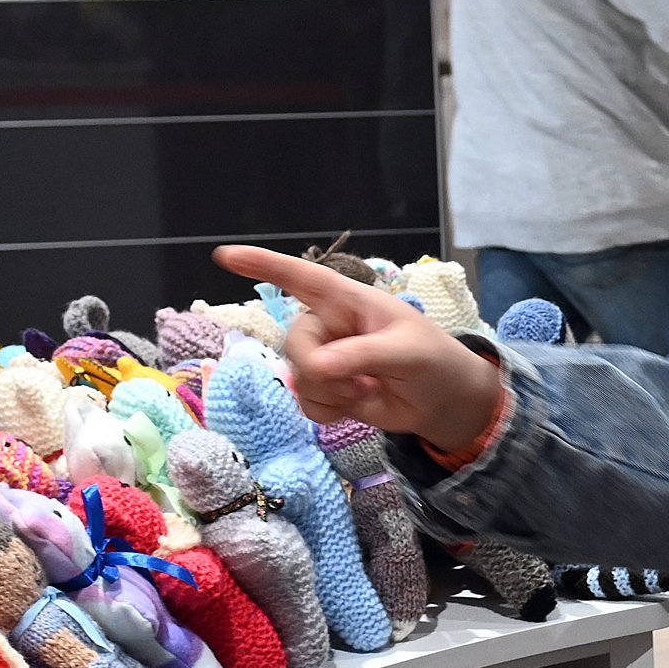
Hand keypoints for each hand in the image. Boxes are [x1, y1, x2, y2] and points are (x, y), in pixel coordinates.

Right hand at [213, 245, 503, 448]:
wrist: (444, 403)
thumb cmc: (433, 361)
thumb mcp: (406, 352)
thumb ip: (361, 356)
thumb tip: (317, 368)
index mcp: (348, 300)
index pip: (300, 277)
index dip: (262, 264)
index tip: (225, 256)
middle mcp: (330, 326)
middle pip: (294, 343)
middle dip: (319, 370)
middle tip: (356, 383)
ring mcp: (326, 358)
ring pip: (297, 377)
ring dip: (330, 393)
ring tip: (366, 391)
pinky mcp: (327, 390)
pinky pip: (305, 401)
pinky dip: (329, 411)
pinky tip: (357, 405)